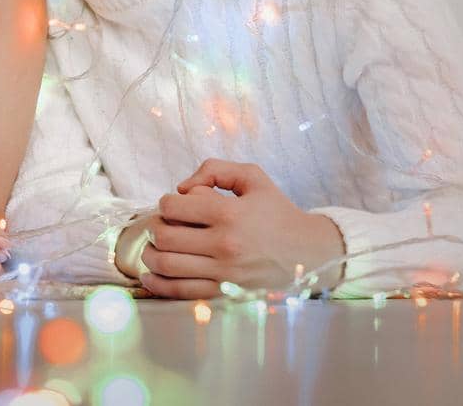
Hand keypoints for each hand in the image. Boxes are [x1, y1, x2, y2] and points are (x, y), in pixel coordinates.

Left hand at [135, 160, 344, 298]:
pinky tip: (150, 276)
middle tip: (161, 227)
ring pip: (166, 266)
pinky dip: (158, 285)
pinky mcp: (226, 294)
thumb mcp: (253, 178)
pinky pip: (180, 293)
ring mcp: (225, 273)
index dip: (166, 203)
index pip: (172, 207)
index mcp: (229, 213)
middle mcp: (225, 245)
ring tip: (154, 249)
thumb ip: (215, 169)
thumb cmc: (278, 212)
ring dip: (151, 256)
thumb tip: (182, 187)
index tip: (173, 207)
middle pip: (164, 237)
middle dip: (155, 229)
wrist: (312, 253)